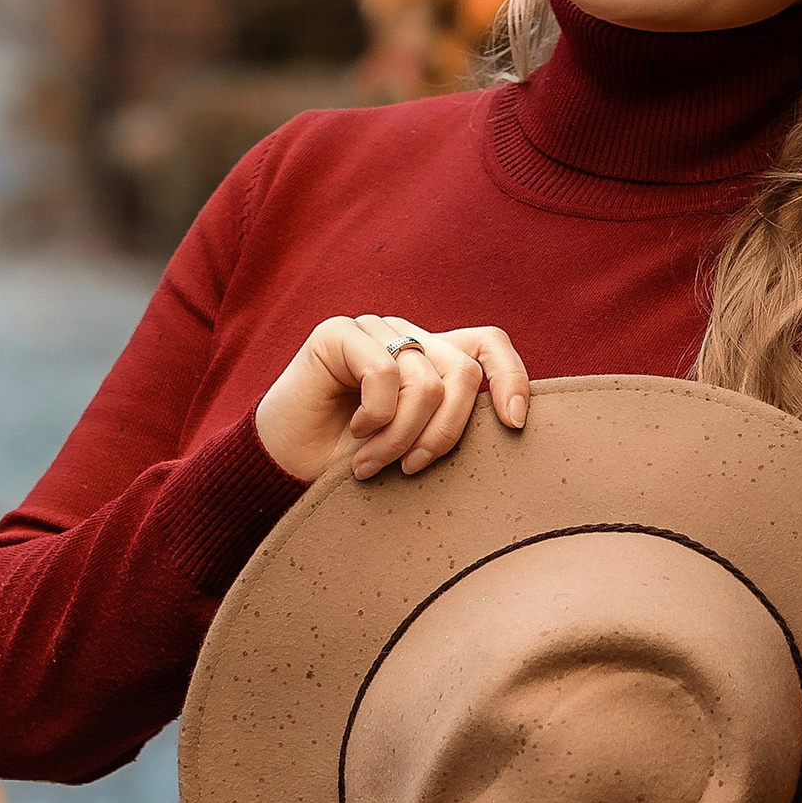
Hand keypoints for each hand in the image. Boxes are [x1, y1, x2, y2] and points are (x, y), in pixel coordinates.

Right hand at [254, 316, 530, 484]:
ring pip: (425, 381)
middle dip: (445, 432)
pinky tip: (354, 432)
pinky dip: (375, 416)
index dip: (511, 377)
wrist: (287, 471)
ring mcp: (373, 330)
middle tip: (413, 469)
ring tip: (371, 464)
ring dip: (400, 437)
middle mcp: (407, 338)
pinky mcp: (339, 332)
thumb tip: (513, 421)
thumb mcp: (416, 446)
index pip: (489, 345)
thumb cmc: (352, 464)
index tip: (514, 424)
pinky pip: (384, 372)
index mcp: (431, 360)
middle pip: (462, 372)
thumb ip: (452, 422)